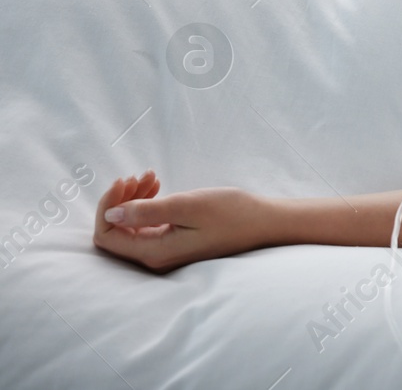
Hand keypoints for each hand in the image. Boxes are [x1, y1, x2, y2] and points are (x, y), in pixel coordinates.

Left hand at [93, 171, 272, 270]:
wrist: (264, 221)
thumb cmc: (232, 213)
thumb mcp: (188, 206)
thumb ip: (147, 211)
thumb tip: (111, 214)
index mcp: (155, 251)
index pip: (107, 236)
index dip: (108, 206)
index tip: (125, 181)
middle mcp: (155, 256)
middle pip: (117, 231)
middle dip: (121, 200)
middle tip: (140, 175)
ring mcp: (165, 250)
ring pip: (131, 225)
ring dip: (134, 198)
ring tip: (151, 176)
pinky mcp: (175, 241)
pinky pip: (147, 224)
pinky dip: (148, 203)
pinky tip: (159, 186)